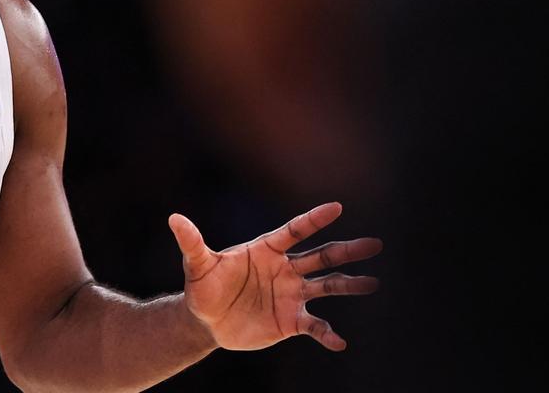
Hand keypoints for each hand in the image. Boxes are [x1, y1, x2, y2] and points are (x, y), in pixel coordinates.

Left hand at [169, 202, 380, 351]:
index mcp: (266, 250)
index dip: (314, 220)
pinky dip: (327, 334)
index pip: (294, 231)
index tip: (337, 207)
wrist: (207, 321)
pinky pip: (315, 326)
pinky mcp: (291, 320)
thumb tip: (174, 219)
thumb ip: (192, 242)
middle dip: (347, 251)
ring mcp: (291, 294)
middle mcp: (285, 269)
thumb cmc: (203, 287)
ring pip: (327, 287)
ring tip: (373, 283)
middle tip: (375, 244)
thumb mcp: (198, 265)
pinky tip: (340, 342)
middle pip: (321, 257)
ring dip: (350, 285)